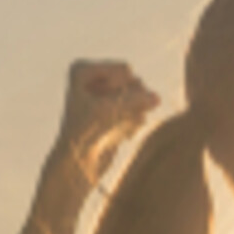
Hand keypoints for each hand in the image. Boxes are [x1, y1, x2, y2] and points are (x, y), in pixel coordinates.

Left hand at [55, 59, 160, 185]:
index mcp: (82, 69)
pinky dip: (134, 123)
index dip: (119, 91)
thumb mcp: (110, 109)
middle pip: (133, 81)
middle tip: (111, 118)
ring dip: (133, 113)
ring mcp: (106, 95)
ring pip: (139, 96)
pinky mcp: (116, 113)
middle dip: (130, 101)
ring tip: (115, 127)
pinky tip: (120, 135)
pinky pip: (139, 110)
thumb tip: (157, 98)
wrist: (77, 165)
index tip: (100, 107)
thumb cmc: (85, 133)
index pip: (124, 70)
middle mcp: (93, 79)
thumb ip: (137, 98)